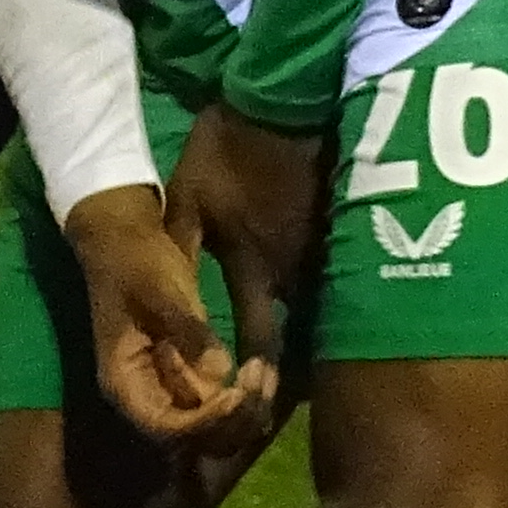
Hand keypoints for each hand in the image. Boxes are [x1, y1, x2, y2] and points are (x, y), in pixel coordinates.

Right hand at [64, 181, 279, 455]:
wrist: (128, 237)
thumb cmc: (135, 262)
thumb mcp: (158, 289)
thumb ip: (185, 328)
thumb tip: (218, 370)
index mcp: (126, 382)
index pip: (163, 427)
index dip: (201, 423)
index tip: (234, 396)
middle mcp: (147, 395)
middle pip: (191, 438)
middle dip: (229, 421)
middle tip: (256, 383)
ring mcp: (171, 386)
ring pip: (211, 427)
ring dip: (242, 413)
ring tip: (262, 376)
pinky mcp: (191, 372)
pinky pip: (220, 403)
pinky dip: (245, 397)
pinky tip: (262, 373)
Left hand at [162, 98, 326, 416]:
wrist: (282, 99)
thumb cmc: (227, 149)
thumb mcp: (187, 202)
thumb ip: (181, 254)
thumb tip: (165, 304)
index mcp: (254, 265)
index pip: (259, 341)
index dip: (255, 380)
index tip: (251, 407)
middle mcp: (296, 270)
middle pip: (300, 336)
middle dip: (290, 373)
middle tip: (278, 404)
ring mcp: (326, 250)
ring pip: (323, 311)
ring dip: (316, 341)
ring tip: (311, 378)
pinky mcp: (342, 229)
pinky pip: (336, 279)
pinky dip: (330, 299)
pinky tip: (334, 316)